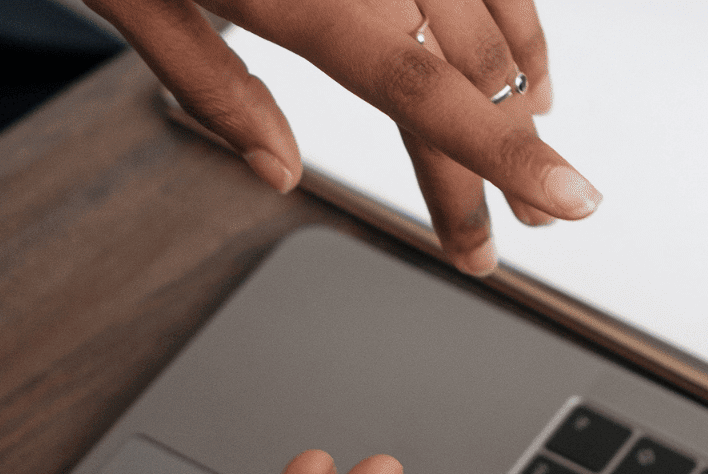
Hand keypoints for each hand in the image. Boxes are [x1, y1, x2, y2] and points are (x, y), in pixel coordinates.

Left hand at [84, 0, 600, 276]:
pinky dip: (511, 16)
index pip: (422, 93)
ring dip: (520, 87)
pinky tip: (516, 60)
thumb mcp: (136, 1)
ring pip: (492, 13)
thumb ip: (214, 89)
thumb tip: (277, 173)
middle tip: (537, 218)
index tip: (570, 200)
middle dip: (510, 150)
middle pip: (466, 70)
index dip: (504, 156)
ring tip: (533, 147)